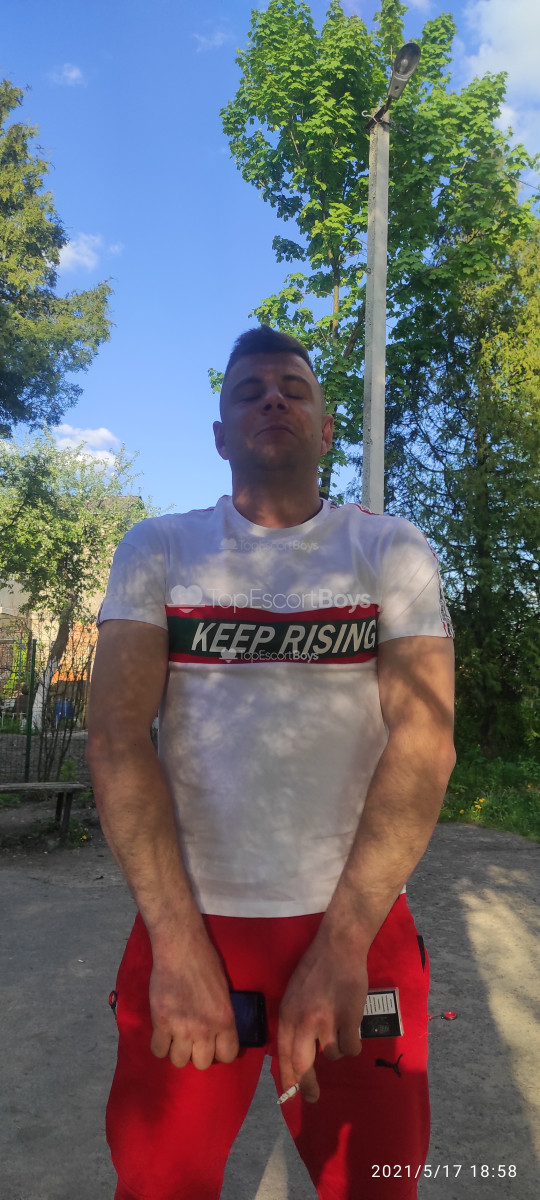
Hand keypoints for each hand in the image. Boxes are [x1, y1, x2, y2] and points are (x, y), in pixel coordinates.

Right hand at [149, 927, 239, 1069]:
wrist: (181, 949)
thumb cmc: (205, 963)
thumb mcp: (224, 991)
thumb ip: (221, 1016)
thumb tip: (218, 1032)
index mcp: (225, 1020)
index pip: (228, 1056)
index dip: (221, 1053)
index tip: (214, 1046)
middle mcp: (204, 1029)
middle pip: (203, 1063)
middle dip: (199, 1054)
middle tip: (194, 1041)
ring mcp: (181, 1028)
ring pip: (179, 1061)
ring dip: (178, 1051)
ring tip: (177, 1038)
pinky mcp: (161, 1023)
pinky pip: (158, 1051)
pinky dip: (160, 1046)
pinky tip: (162, 1035)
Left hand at [278, 923, 367, 1103]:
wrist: (337, 947)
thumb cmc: (314, 970)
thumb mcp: (292, 995)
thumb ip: (293, 1022)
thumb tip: (295, 1055)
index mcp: (287, 1015)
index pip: (283, 1055)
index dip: (287, 1079)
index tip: (291, 1095)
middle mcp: (304, 1021)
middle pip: (303, 1065)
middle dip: (308, 1085)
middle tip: (313, 1096)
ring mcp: (327, 1021)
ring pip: (332, 1055)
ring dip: (336, 1048)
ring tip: (339, 1027)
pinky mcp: (349, 1018)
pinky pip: (351, 1047)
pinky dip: (353, 1042)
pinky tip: (352, 1027)